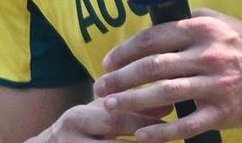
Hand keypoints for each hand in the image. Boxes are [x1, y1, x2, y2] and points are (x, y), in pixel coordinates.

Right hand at [26, 97, 170, 142]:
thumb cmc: (79, 129)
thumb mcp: (98, 114)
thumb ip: (128, 107)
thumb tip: (167, 102)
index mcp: (77, 118)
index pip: (116, 119)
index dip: (145, 122)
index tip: (170, 124)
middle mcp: (71, 141)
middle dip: (145, 142)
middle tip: (170, 140)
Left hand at [93, 9, 241, 141]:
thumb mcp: (222, 22)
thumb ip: (190, 22)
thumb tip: (155, 26)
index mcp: (203, 29)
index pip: (152, 38)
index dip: (124, 51)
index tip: (108, 62)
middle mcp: (208, 54)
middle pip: (151, 67)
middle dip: (119, 78)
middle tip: (100, 87)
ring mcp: (216, 85)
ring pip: (163, 94)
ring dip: (131, 101)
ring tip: (110, 106)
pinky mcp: (224, 112)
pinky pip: (185, 125)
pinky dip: (160, 132)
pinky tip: (141, 135)